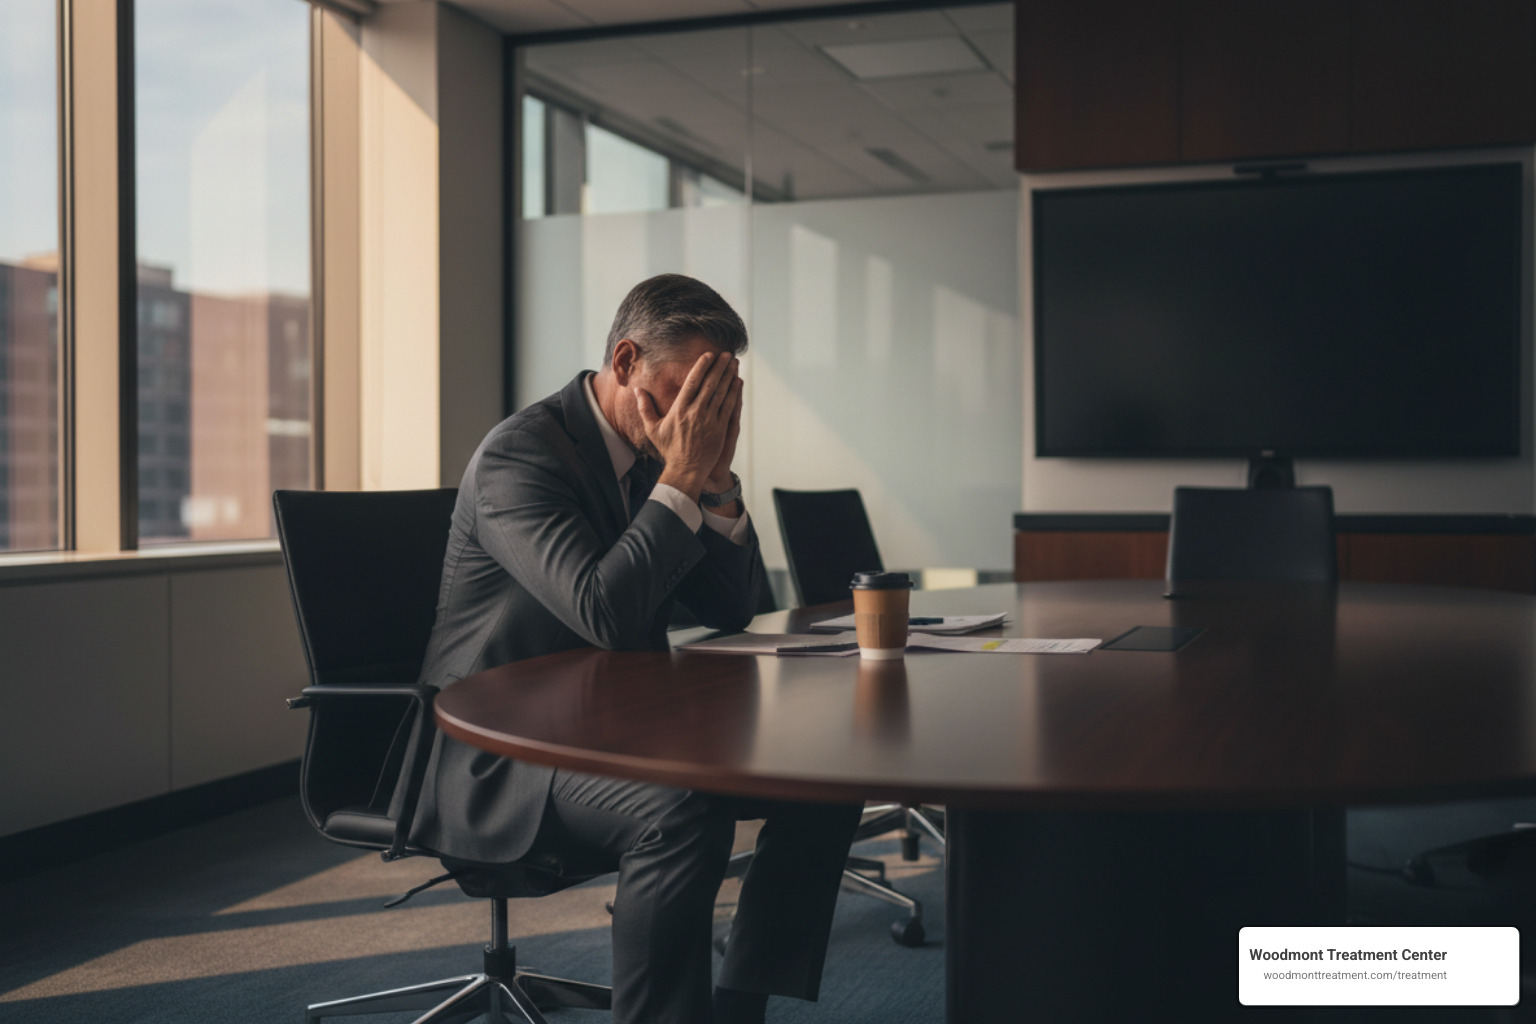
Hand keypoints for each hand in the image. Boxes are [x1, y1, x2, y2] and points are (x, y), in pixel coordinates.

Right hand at [635, 352, 736, 500]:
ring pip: (721, 393)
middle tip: (727, 354)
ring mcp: (709, 420)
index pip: (692, 382)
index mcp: (679, 409)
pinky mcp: (719, 429)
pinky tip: (738, 382)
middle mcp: (695, 412)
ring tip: (734, 363)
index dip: (702, 366)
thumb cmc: (669, 449)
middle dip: (719, 367)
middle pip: (710, 384)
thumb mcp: (653, 429)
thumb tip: (637, 390)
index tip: (709, 355)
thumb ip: (645, 407)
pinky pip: (728, 407)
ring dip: (728, 376)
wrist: (685, 470)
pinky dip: (734, 393)